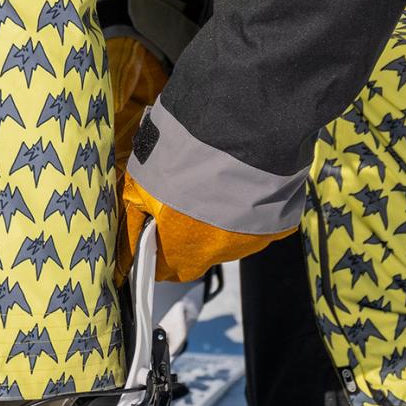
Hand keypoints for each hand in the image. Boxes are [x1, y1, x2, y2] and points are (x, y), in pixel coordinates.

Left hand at [119, 168, 290, 285]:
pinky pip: (258, 223)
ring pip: (228, 238)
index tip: (155, 235)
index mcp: (183, 251)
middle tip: (185, 200)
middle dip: (189, 236)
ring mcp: (251, 240)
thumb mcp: (141, 186)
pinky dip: (248, 209)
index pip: (164, 271)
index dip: (157, 254)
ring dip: (220, 220)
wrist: (240, 133)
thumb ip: (135, 221)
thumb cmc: (183, 159)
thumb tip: (128, 250)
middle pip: (198, 255)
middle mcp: (218, 254)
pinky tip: (241, 184)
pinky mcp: (277, 225)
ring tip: (215, 184)